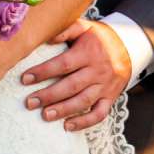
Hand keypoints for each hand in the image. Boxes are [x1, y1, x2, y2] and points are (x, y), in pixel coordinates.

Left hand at [20, 16, 130, 131]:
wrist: (128, 47)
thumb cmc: (98, 38)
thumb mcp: (84, 27)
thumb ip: (66, 30)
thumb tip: (45, 37)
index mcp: (89, 52)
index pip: (64, 64)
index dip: (44, 72)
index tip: (25, 79)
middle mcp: (98, 71)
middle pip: (72, 86)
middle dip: (49, 95)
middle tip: (30, 103)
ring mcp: (105, 86)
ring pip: (84, 101)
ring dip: (63, 110)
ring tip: (45, 116)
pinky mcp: (110, 98)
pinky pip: (99, 114)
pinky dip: (84, 122)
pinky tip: (67, 126)